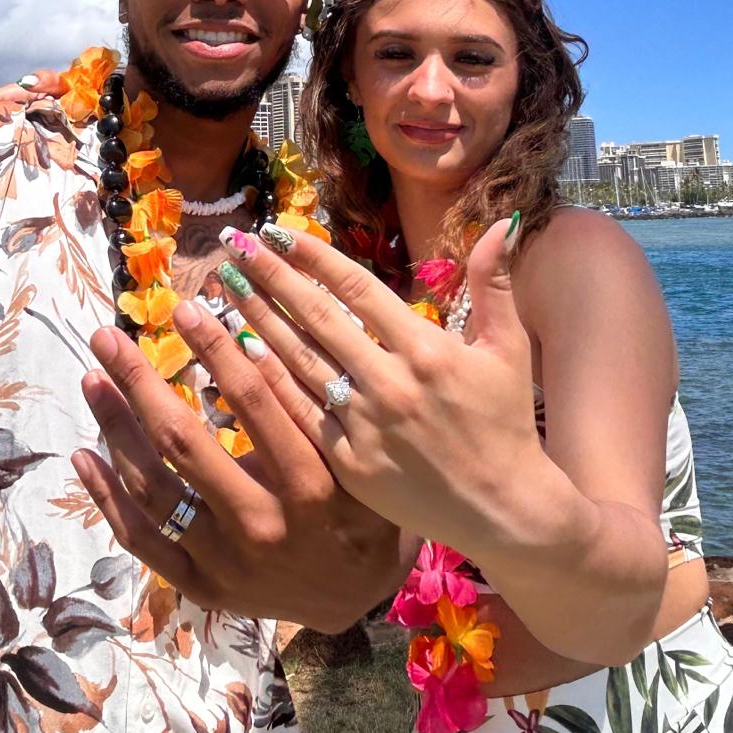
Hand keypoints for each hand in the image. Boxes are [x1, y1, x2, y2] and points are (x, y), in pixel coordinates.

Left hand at [73, 308, 403, 632]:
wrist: (353, 597)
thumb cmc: (361, 506)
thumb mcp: (354, 453)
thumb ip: (310, 405)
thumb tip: (251, 334)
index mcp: (309, 484)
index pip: (252, 402)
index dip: (214, 349)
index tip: (182, 308)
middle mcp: (261, 525)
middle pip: (182, 443)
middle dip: (138, 382)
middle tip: (106, 337)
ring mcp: (225, 562)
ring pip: (152, 490)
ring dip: (114, 430)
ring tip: (92, 381)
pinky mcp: (201, 587)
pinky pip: (142, 541)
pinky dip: (107, 497)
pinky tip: (83, 455)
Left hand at [214, 217, 555, 565]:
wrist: (504, 510)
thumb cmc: (507, 423)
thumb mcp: (509, 349)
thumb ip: (495, 283)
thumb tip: (502, 222)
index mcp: (428, 350)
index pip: (356, 290)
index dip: (313, 257)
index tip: (276, 231)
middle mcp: (391, 384)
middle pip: (317, 319)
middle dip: (270, 277)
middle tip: (233, 245)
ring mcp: (366, 426)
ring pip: (299, 362)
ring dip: (257, 320)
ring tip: (224, 287)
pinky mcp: (350, 463)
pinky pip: (300, 413)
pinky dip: (268, 381)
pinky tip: (238, 354)